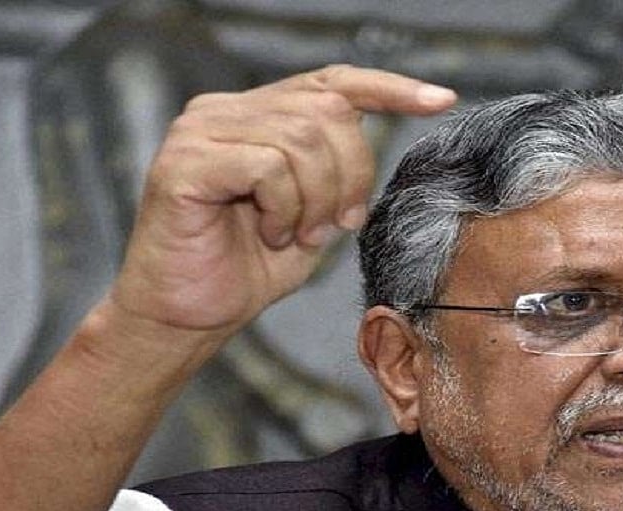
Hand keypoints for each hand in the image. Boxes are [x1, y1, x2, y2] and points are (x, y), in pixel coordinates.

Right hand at [109, 64, 456, 337]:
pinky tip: (268, 234)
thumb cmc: (246, 269)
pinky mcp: (183, 161)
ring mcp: (200, 131)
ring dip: (317, 199)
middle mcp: (225, 110)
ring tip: (296, 234)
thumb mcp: (313, 217)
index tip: (440, 100)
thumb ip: (339, 174)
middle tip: (336, 224)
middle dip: (352, 174)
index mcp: (257, 116)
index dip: (390, 88)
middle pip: (327, 110)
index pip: (332, 81)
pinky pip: (267, 167)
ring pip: (302, 138)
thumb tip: (377, 136)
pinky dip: (284, 208)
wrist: (185, 317)